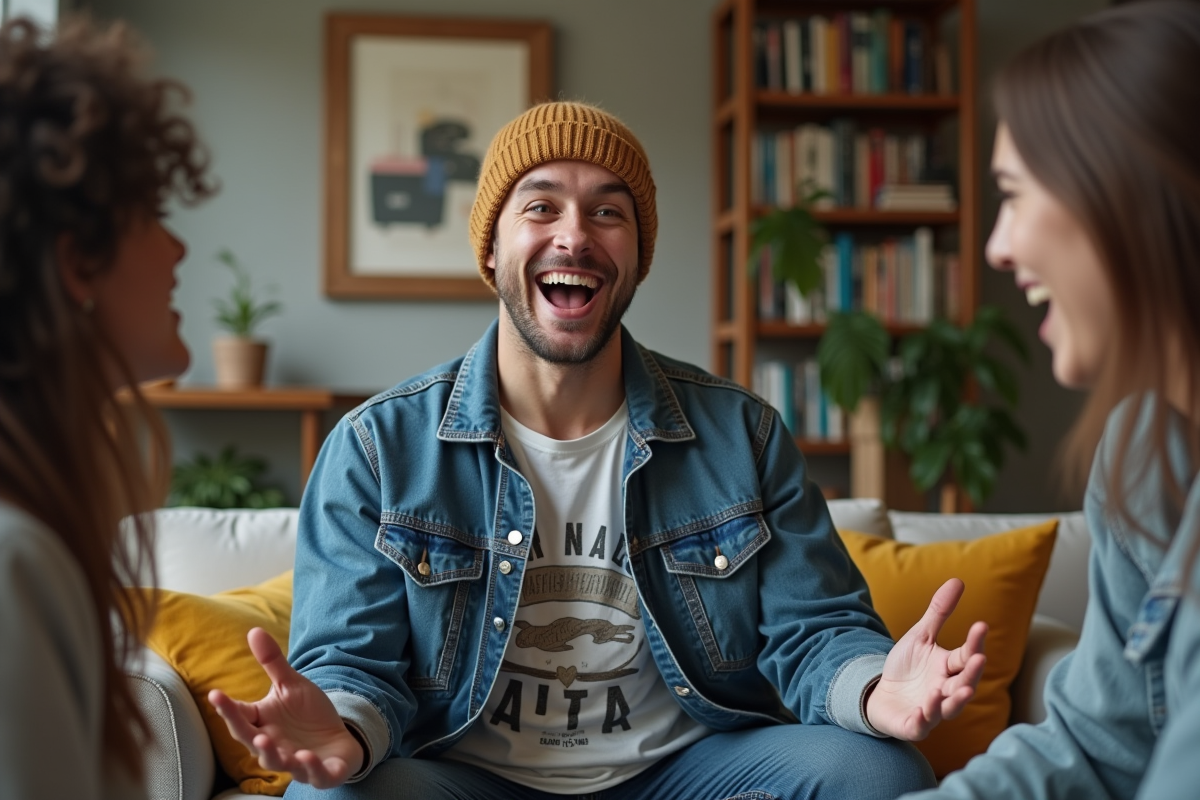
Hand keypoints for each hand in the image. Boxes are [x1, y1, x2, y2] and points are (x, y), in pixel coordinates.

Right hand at [208, 627, 364, 787]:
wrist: (338, 739)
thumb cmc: (307, 714)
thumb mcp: (291, 685)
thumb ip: (272, 663)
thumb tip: (253, 630)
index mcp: (263, 724)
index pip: (241, 717)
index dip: (227, 708)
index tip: (215, 693)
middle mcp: (274, 746)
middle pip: (254, 743)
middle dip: (248, 735)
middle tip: (240, 721)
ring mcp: (296, 762)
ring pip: (279, 764)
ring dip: (274, 755)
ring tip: (269, 741)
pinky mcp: (321, 773)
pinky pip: (314, 774)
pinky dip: (311, 768)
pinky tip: (307, 757)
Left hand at [865, 578, 987, 740]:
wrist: (880, 694)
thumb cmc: (907, 667)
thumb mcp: (920, 636)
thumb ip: (939, 612)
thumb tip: (958, 580)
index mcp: (949, 668)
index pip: (966, 655)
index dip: (974, 642)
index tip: (981, 625)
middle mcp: (946, 690)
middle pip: (964, 683)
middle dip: (972, 673)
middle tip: (979, 658)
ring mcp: (932, 710)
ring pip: (949, 708)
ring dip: (955, 700)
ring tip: (960, 689)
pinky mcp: (914, 725)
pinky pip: (921, 725)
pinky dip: (923, 719)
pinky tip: (921, 710)